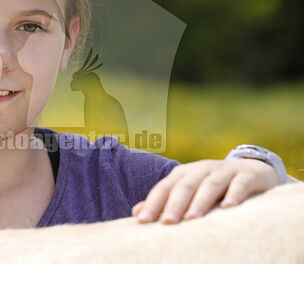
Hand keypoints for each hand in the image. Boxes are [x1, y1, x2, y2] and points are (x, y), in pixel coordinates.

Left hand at [131, 159, 278, 223]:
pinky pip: (240, 184)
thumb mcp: (190, 192)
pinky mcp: (249, 175)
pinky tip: (228, 208)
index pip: (164, 188)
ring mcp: (226, 170)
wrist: (255, 172)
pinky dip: (234, 194)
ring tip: (191, 218)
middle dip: (174, 204)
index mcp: (184, 174)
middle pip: (185, 185)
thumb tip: (137, 213)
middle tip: (167, 223)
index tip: (142, 221)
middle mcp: (202, 169)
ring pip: (210, 184)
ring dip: (200, 201)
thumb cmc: (216, 189)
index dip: (153, 203)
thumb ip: (166, 202)